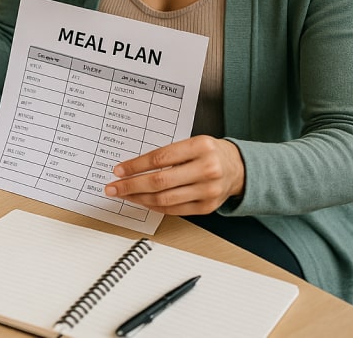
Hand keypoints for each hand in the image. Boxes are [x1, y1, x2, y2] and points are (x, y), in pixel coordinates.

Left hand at [103, 136, 244, 215]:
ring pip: (165, 199)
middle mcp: (207, 169)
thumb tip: (132, 167)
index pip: (160, 158)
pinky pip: (174, 210)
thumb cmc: (209, 152)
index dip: (135, 166)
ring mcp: (208, 191)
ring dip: (139, 198)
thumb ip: (167, 154)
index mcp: (200, 147)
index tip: (119, 170)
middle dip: (131, 185)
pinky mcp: (208, 207)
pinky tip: (142, 201)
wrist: (239, 167)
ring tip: (124, 195)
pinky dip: (154, 207)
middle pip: (160, 182)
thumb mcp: (191, 143)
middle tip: (113, 187)